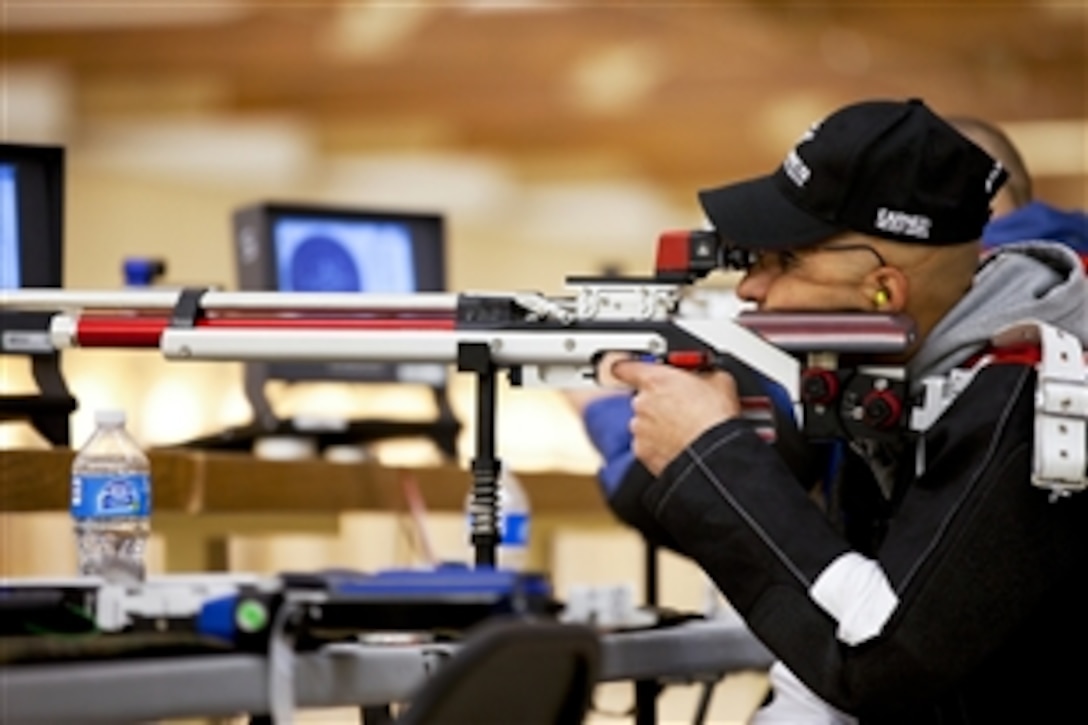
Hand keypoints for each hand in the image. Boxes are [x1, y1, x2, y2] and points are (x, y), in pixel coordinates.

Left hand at [610, 360, 741, 475]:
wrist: (714, 454)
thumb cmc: (715, 419)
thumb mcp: (719, 381)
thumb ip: (702, 373)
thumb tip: (706, 375)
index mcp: (655, 380)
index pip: (625, 367)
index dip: (627, 368)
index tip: (629, 370)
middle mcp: (641, 403)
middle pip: (642, 398)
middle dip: (659, 402)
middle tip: (683, 407)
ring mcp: (640, 429)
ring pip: (645, 423)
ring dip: (660, 425)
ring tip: (686, 429)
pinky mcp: (643, 453)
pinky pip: (648, 445)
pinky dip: (660, 445)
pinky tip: (680, 444)